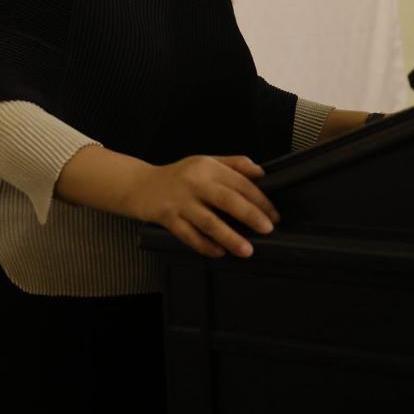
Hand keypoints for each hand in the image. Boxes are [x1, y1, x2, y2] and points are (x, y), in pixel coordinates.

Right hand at [128, 155, 280, 259]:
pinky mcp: (167, 218)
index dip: (260, 199)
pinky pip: (189, 235)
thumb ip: (234, 164)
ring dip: (230, 237)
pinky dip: (205, 245)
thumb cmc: (177, 176)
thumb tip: (261, 172)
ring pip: (209, 222)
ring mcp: (180, 202)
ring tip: (247, 250)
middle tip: (267, 229)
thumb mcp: (205, 162)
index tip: (273, 214)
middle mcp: (194, 183)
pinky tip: (219, 252)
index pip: (239, 182)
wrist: (140, 186)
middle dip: (250, 216)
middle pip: (227, 200)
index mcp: (207, 167)